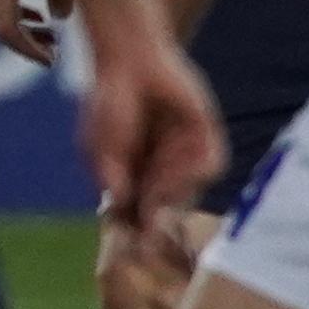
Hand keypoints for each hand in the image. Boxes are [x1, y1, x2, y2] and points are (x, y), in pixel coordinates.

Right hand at [0, 0, 64, 62]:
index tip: (49, 59)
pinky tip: (47, 8)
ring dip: (24, 23)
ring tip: (50, 35)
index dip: (26, 48)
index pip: (4, 26)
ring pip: (3, 4)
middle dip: (24, 39)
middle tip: (50, 54)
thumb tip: (59, 14)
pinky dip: (24, 5)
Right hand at [82, 31, 223, 230]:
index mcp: (134, 179)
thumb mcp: (99, 147)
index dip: (139, 232)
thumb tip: (122, 207)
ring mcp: (185, 157)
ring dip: (171, 189)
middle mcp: (162, 172)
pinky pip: (210, 167)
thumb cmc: (107, 104)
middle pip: (166, 210)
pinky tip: (173, 160)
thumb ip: (113, 179)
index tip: (137, 247)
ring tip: (154, 180)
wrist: (130, 61)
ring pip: (188, 192)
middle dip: (158, 217)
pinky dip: (192, 170)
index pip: (140, 214)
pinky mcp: (205, 138)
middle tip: (151, 227)